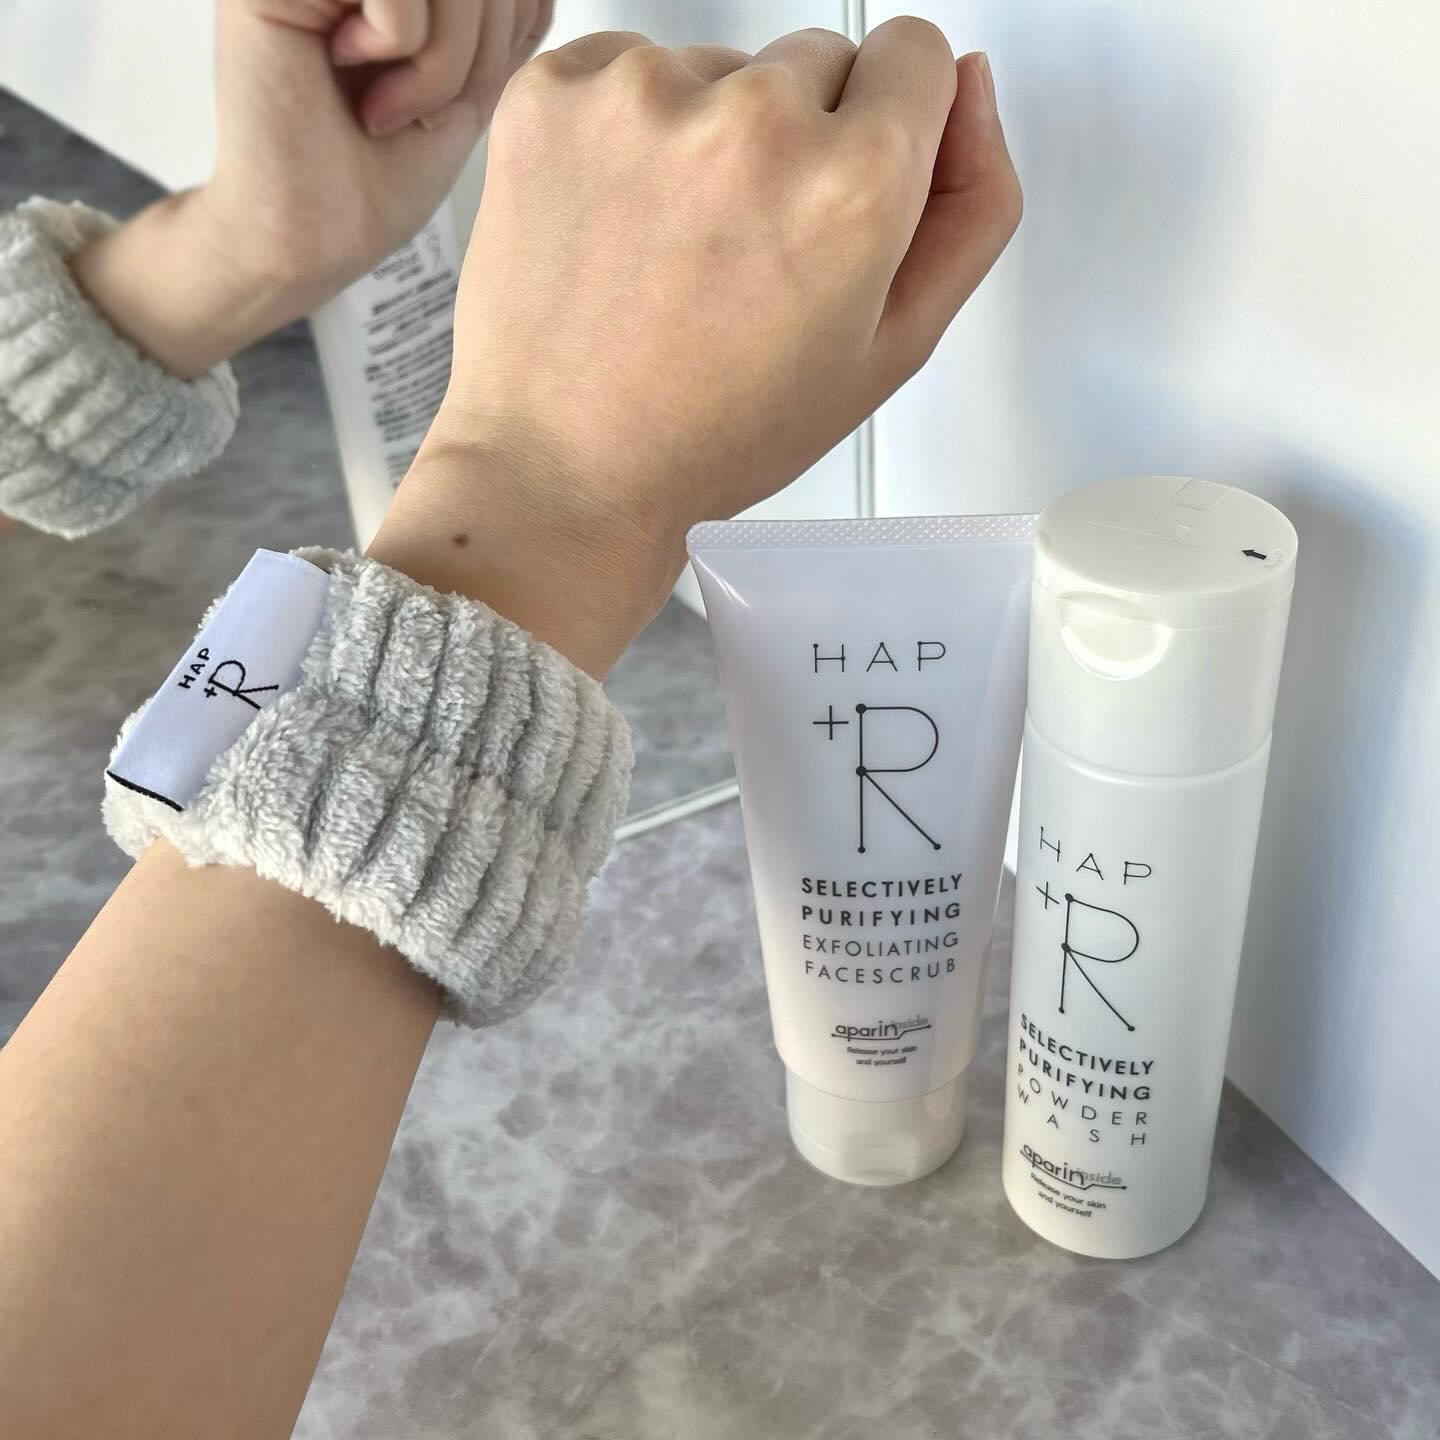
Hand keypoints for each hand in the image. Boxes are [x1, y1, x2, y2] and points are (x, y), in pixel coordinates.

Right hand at [71, 0, 552, 377]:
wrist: (308, 239)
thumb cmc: (374, 181)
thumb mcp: (470, 87)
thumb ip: (501, 24)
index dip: (507, 28)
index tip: (455, 93)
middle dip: (477, 49)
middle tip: (423, 111)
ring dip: (442, 58)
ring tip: (390, 105)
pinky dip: (402, 49)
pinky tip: (348, 75)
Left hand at [373, 22, 1021, 674]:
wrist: (564, 466)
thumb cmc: (717, 433)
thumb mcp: (891, 351)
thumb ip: (971, 207)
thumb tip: (970, 85)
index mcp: (852, 185)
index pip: (917, 55)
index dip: (890, 131)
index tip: (843, 194)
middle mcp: (752, 121)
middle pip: (819, 61)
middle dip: (804, 140)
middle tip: (751, 254)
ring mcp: (642, 96)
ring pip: (721, 67)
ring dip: (711, 135)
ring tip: (674, 254)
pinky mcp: (556, 93)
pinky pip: (625, 68)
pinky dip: (628, 131)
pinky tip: (620, 225)